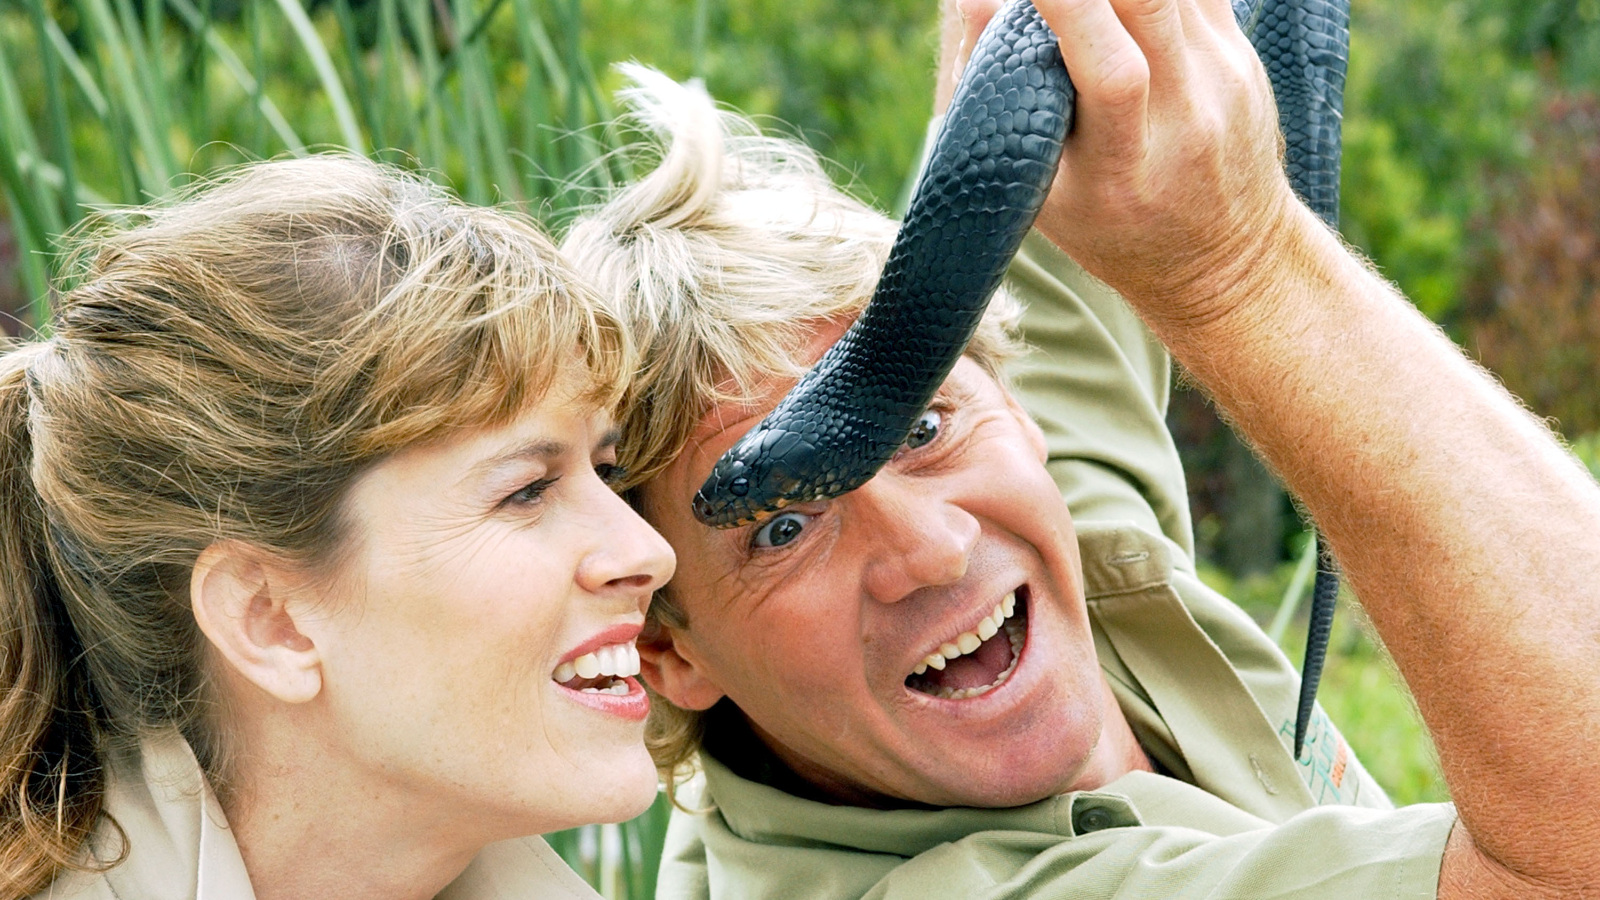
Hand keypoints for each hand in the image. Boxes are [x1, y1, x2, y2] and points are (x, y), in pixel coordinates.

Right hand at [946, 0, 1317, 330]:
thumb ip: (999, 101)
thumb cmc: (1111, 230)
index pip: (1109, 71)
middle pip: (1150, 4)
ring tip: (1082, 13)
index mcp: (1124, 167)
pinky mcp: (1242, 49)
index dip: (1066, 8)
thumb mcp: (1042, 193)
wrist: (1223, 258)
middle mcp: (1185, 117)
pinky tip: (1119, 13)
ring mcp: (1224, 77)